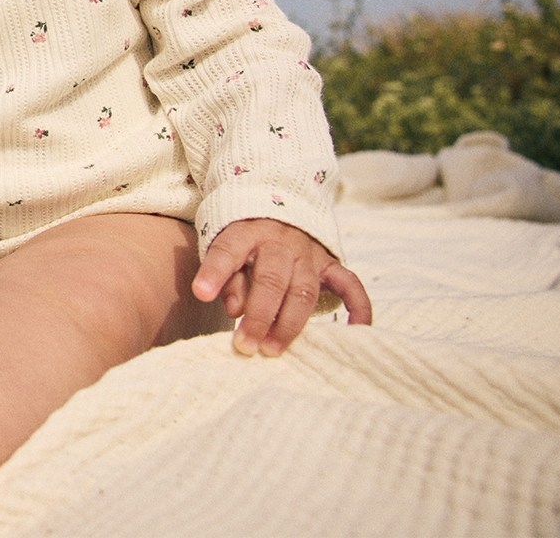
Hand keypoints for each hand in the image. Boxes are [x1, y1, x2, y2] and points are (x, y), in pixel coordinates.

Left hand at [192, 218, 371, 356]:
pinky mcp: (330, 265)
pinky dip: (358, 308)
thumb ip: (227, 277)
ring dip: (289, 324)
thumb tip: (234, 310)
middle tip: (245, 346)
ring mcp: (309, 254)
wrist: (279, 209)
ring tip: (272, 349)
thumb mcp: (224, 246)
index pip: (229, 250)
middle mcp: (280, 242)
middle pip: (272, 280)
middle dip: (258, 316)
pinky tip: (355, 331)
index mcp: (247, 232)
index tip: (201, 294)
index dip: (215, 272)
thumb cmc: (245, 242)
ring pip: (304, 291)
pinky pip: (350, 285)